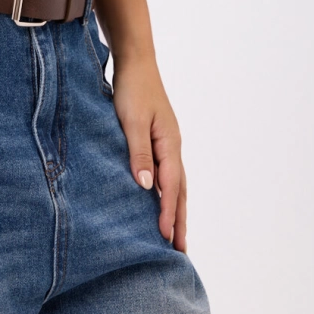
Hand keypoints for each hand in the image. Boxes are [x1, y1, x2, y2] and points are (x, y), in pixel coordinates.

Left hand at [112, 56, 187, 252]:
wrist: (136, 63)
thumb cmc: (132, 89)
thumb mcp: (131, 120)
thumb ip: (138, 153)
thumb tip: (146, 186)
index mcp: (169, 143)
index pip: (171, 186)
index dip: (168, 212)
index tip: (166, 237)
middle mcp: (172, 146)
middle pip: (179, 189)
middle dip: (180, 219)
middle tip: (181, 250)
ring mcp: (167, 143)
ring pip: (175, 183)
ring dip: (176, 208)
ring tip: (175, 234)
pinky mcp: (157, 139)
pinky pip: (166, 173)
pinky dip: (166, 192)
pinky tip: (158, 200)